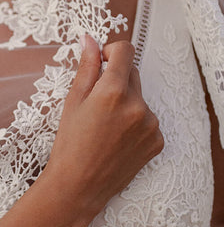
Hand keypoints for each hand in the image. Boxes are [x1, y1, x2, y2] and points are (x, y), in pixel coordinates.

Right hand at [45, 35, 163, 221]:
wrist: (78, 187)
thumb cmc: (69, 144)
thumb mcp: (73, 101)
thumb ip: (86, 67)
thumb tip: (90, 40)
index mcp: (114, 91)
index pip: (125, 51)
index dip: (111, 52)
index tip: (101, 63)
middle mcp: (138, 105)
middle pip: (132, 73)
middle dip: (116, 80)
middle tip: (96, 103)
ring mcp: (150, 124)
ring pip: (140, 98)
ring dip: (126, 102)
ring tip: (105, 126)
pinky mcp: (157, 141)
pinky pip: (147, 119)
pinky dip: (135, 123)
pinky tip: (116, 140)